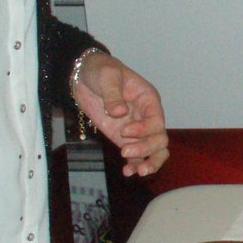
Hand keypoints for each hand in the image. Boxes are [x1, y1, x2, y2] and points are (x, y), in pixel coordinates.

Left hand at [73, 53, 169, 175]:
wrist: (83, 76)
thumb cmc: (100, 70)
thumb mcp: (107, 76)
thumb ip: (114, 94)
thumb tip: (120, 112)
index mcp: (148, 100)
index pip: (157, 120)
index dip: (145, 129)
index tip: (125, 131)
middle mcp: (147, 117)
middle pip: (160, 139)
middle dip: (147, 149)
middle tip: (125, 152)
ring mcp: (137, 130)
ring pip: (155, 151)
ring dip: (149, 162)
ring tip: (137, 172)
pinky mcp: (125, 139)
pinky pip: (136, 156)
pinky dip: (134, 164)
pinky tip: (127, 172)